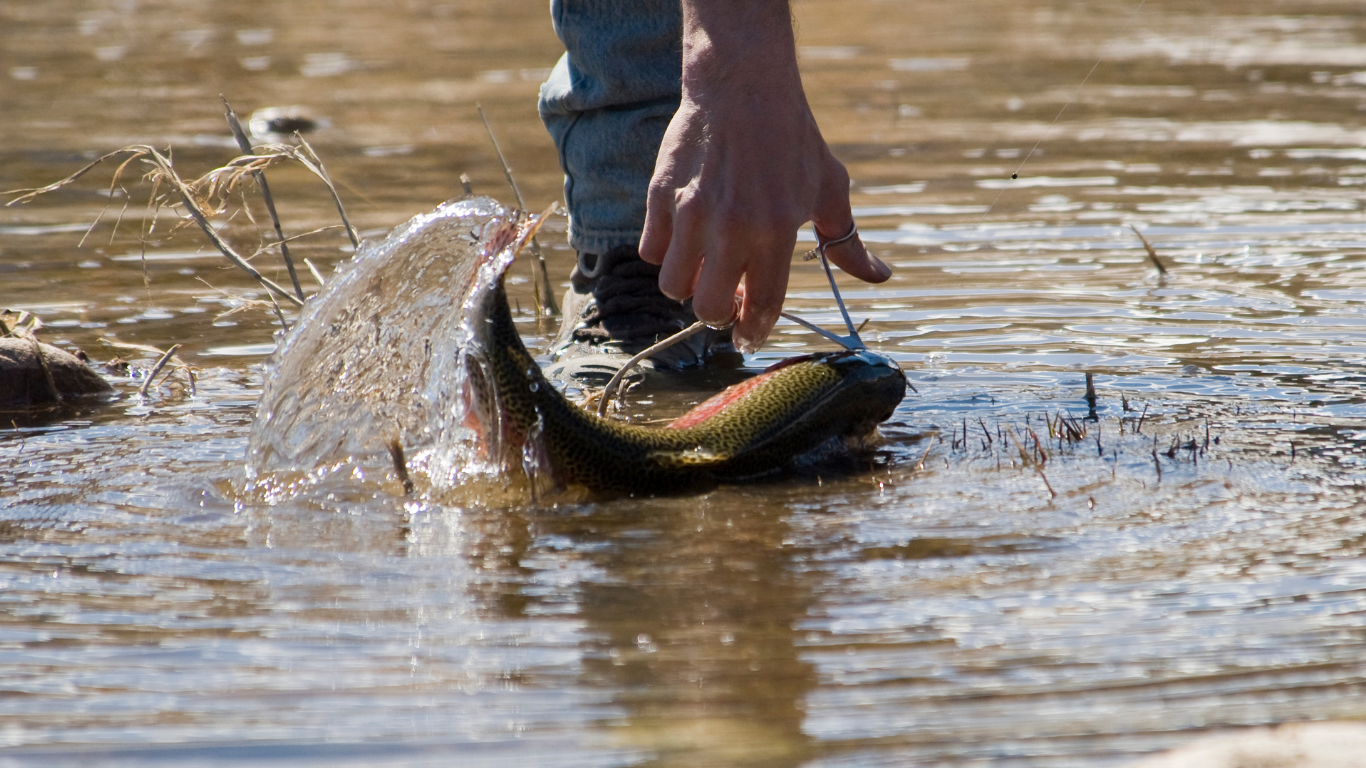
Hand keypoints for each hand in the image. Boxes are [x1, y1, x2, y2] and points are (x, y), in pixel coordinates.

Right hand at [638, 0, 890, 351]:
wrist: (742, 85)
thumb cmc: (791, 138)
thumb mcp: (829, 187)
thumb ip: (847, 240)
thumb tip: (879, 276)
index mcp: (775, 229)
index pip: (762, 305)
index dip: (755, 331)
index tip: (749, 337)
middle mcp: (730, 228)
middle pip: (709, 309)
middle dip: (720, 313)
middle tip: (729, 295)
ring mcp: (690, 213)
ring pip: (674, 287)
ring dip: (690, 285)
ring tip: (706, 264)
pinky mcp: (660, 197)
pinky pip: (651, 251)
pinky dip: (666, 253)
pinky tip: (684, 236)